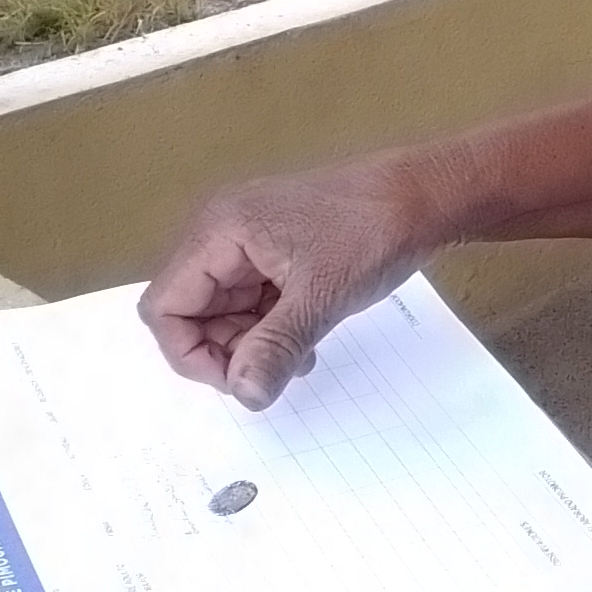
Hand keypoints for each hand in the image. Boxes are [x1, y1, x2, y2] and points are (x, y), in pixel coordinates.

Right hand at [138, 155, 432, 408]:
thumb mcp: (321, 297)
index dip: (189, 352)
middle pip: (192, 311)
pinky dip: (272, 327)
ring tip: (299, 354)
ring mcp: (251, 242)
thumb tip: (244, 395)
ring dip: (253, 343)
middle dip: (227, 349)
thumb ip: (275, 347)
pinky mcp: (277, 252)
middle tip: (273, 368)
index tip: (236, 377)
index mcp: (219, 231)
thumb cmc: (373, 230)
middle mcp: (224, 232)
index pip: (165, 305)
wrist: (426, 196)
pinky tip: (306, 340)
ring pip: (224, 312)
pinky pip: (254, 301)